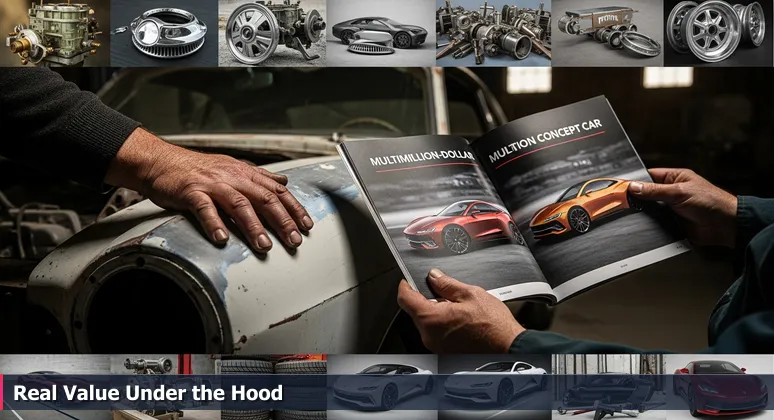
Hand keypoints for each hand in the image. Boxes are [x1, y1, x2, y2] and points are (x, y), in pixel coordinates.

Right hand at [105, 128, 312, 251]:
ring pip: (238, 204)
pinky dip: (213, 223)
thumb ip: (260, 177)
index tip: (306, 225)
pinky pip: (204, 208)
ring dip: (253, 226)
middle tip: (293, 240)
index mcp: (245, 173)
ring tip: (264, 245)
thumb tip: (284, 183)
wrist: (161, 161)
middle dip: (282, 221)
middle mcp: (232, 177)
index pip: (277, 191)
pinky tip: (221, 239)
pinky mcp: (191, 192)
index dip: (294, 208)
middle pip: (264, 198)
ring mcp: (212, 184)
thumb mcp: (233, 168)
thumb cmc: (197, 169)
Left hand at [397, 269, 524, 353]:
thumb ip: (447, 284)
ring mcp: (436, 346)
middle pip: (416, 311)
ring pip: (427, 323)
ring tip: (458, 307)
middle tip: (444, 291)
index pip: (405, 299)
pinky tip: (460, 320)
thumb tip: (434, 276)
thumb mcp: (471, 294)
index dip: (406, 285)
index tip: (408, 280)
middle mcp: (429, 336)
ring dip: (436, 312)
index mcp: (432, 319)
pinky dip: (443, 324)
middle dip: (427, 299)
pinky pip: (436, 333)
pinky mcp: (445, 352)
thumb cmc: (494, 327)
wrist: (509, 348)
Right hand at [628, 168, 736, 247]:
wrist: (724, 225)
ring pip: (649, 209)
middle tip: (621, 201)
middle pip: (646, 193)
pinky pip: (655, 222)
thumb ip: (655, 190)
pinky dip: (648, 224)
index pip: (649, 176)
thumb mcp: (679, 192)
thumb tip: (634, 186)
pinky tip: (641, 224)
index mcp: (674, 178)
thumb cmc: (710, 202)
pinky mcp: (671, 222)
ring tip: (630, 213)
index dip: (635, 180)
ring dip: (642, 212)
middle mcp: (671, 192)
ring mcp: (670, 208)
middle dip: (636, 198)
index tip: (620, 186)